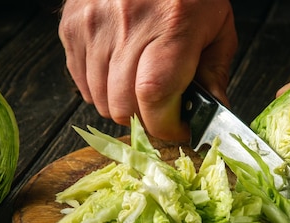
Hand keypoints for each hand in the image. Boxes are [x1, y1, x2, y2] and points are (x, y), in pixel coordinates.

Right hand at [59, 0, 236, 141]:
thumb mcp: (217, 27)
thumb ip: (215, 74)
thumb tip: (211, 117)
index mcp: (172, 26)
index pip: (155, 96)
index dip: (166, 126)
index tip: (179, 130)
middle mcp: (127, 25)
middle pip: (124, 106)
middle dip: (147, 121)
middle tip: (162, 112)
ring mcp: (94, 26)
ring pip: (101, 101)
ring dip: (123, 107)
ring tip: (141, 90)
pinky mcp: (72, 26)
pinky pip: (82, 83)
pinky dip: (101, 90)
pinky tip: (120, 74)